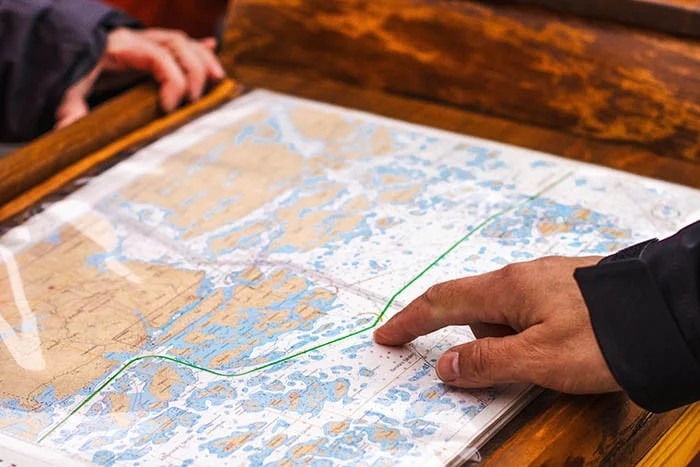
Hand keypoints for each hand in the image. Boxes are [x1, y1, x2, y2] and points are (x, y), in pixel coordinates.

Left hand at [55, 28, 224, 128]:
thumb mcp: (68, 86)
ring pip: (183, 41)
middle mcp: (139, 39)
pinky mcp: (155, 47)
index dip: (172, 80)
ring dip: (204, 58)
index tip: (170, 107)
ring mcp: (149, 40)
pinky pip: (182, 43)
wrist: (68, 46)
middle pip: (177, 44)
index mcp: (121, 47)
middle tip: (195, 100)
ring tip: (218, 79)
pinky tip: (214, 51)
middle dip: (193, 71)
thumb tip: (67, 131)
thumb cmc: (73, 67)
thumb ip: (70, 107)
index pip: (157, 57)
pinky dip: (199, 49)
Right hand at [373, 256, 620, 393]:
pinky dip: (536, 338)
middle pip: (480, 313)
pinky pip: (535, 316)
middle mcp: (523, 276)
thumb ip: (487, 363)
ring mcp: (549, 280)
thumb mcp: (538, 359)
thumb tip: (445, 366)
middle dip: (485, 345)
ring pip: (511, 318)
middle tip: (521, 369)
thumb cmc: (604, 335)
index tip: (386, 335)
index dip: (410, 320)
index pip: (442, 301)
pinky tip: (569, 350)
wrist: (667, 313)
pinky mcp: (570, 291)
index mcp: (507, 287)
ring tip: (560, 362)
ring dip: (517, 345)